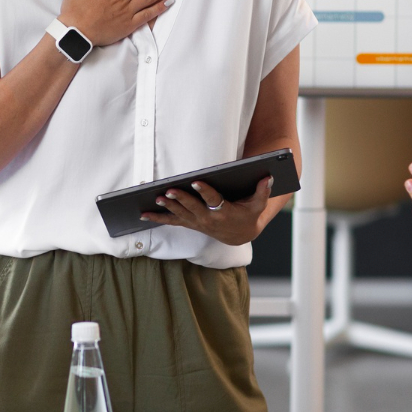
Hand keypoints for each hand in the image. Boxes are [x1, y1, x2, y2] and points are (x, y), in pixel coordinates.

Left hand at [141, 177, 272, 245]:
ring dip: (167, 207)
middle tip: (169, 190)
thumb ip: (263, 191)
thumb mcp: (258, 205)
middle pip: (192, 208)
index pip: (213, 200)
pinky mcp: (189, 224)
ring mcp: (197, 223)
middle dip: (180, 199)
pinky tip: (143, 214)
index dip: (205, 192)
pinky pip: (171, 222)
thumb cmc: (248, 214)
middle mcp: (208, 220)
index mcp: (224, 212)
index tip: (196, 182)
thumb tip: (269, 177)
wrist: (239, 234)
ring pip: (180, 214)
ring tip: (156, 197)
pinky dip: (157, 218)